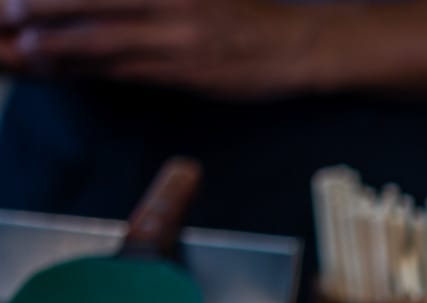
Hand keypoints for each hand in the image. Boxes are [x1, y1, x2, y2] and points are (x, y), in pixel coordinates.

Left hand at [0, 0, 319, 98]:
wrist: (298, 44)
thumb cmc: (243, 12)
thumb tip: (98, 6)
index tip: (18, 1)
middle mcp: (167, 2)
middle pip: (86, 2)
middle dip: (38, 9)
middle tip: (4, 15)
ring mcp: (175, 37)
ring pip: (98, 40)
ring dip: (51, 46)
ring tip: (17, 49)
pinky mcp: (184, 72)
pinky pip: (121, 71)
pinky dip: (85, 70)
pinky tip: (58, 69)